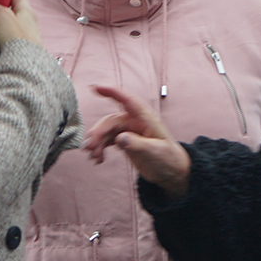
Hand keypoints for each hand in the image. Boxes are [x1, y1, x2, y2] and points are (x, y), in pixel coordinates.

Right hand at [0, 0, 42, 49]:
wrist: (23, 62)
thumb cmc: (15, 36)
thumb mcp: (1, 15)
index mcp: (27, 11)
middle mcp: (30, 22)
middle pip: (14, 11)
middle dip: (1, 10)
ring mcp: (28, 36)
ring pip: (13, 25)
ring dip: (2, 25)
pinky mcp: (24, 48)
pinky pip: (12, 38)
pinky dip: (4, 36)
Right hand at [85, 83, 190, 197]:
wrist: (171, 171)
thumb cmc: (168, 158)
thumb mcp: (154, 152)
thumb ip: (137, 144)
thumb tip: (120, 138)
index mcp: (145, 119)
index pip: (128, 101)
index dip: (112, 93)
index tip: (97, 88)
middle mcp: (135, 122)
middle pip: (111, 121)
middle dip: (98, 132)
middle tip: (89, 147)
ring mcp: (128, 131)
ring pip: (106, 131)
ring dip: (97, 142)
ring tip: (93, 156)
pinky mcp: (125, 141)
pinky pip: (107, 140)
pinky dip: (101, 148)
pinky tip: (98, 159)